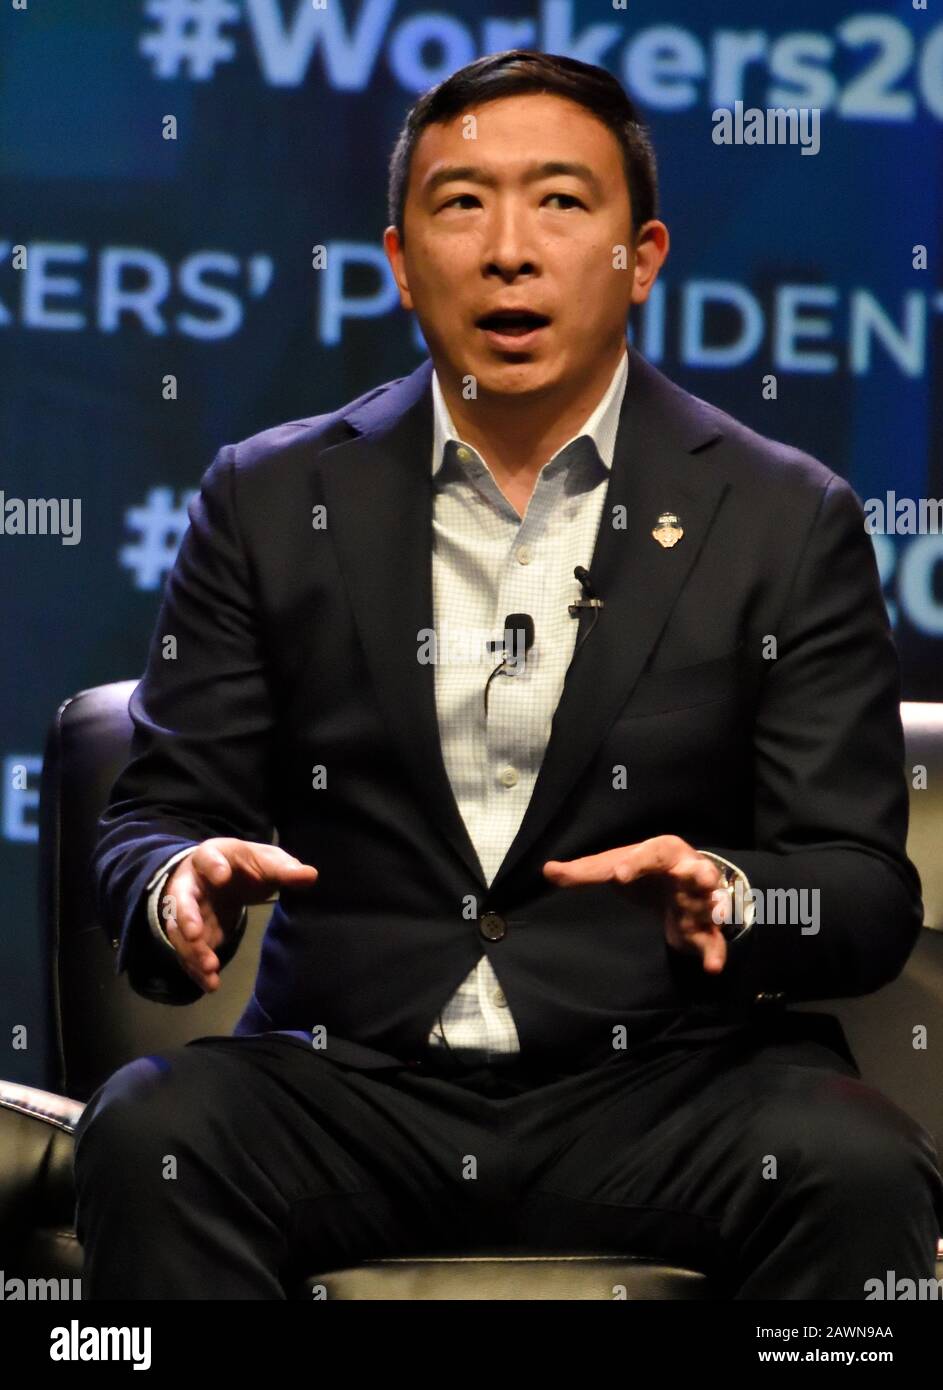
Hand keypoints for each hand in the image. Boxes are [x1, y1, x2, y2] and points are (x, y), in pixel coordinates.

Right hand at [159, 838, 317, 992]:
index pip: (208, 857)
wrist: (223, 876)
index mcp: (211, 856)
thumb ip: (285, 869)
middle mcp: (191, 883)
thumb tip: (311, 875)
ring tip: (210, 968)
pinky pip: (188, 952)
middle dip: (187, 916)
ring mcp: (186, 910)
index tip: (223, 876)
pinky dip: (196, 969)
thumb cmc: (245, 865)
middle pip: (181, 899)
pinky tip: (211, 984)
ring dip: (192, 950)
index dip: (213, 866)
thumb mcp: (266, 861)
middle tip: (194, 934)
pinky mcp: (190, 934)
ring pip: (180, 931)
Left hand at [543, 834, 730, 973]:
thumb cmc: (643, 868)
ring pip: (711, 904)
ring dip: (713, 909)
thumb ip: (584, 872)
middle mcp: (688, 873)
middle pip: (698, 871)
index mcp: (663, 852)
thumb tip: (547, 871)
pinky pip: (713, 940)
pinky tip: (712, 968)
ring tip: (715, 915)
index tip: (619, 875)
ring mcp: (700, 901)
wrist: (679, 879)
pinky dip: (715, 953)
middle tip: (699, 878)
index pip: (652, 853)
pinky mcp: (704, 929)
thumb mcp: (615, 866)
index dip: (637, 863)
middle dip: (700, 875)